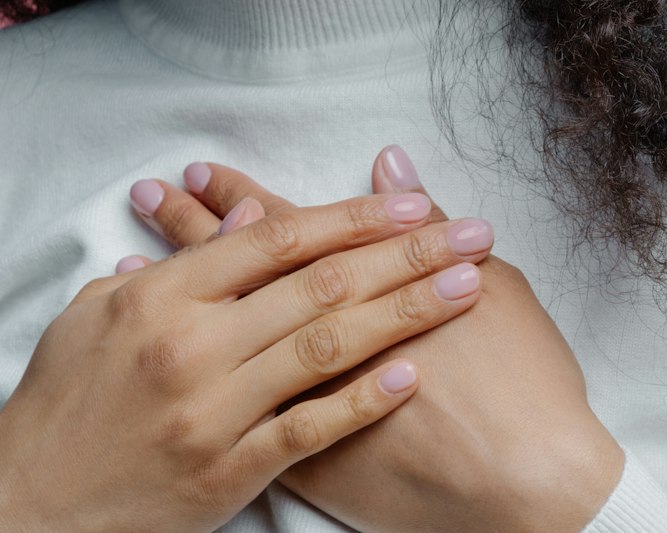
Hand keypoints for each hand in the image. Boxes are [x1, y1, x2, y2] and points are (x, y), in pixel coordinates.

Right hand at [0, 184, 488, 532]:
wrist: (22, 508)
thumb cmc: (62, 403)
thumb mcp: (99, 311)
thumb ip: (182, 261)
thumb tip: (251, 209)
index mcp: (162, 296)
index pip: (275, 238)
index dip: (351, 215)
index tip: (412, 199)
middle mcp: (192, 346)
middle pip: (319, 284)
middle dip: (405, 252)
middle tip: (469, 231)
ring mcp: (212, 412)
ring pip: (326, 348)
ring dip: (406, 312)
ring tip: (466, 285)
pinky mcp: (225, 473)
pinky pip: (308, 430)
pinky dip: (362, 400)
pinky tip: (412, 373)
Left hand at [138, 149, 626, 532]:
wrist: (530, 492)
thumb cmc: (523, 389)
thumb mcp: (493, 293)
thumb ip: (428, 233)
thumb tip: (391, 173)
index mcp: (357, 296)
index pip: (283, 234)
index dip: (243, 199)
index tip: (205, 174)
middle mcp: (308, 349)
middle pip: (237, 275)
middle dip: (195, 227)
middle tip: (159, 192)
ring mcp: (289, 410)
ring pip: (216, 337)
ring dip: (178, 287)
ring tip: (136, 248)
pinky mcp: (293, 466)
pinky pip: (218, 409)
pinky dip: (186, 373)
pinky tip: (161, 345)